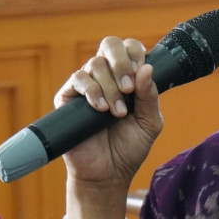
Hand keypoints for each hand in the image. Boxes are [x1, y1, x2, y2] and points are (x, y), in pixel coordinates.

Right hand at [54, 37, 164, 187]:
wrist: (108, 173)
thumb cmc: (129, 148)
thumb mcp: (149, 122)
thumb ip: (149, 96)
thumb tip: (147, 68)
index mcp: (128, 77)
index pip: (129, 48)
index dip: (134, 53)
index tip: (141, 71)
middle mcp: (106, 77)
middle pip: (109, 45)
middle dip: (121, 62)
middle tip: (129, 88)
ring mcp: (86, 86)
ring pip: (95, 64)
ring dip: (110, 87)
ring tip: (117, 113)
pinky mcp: (68, 98)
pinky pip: (78, 80)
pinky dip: (92, 91)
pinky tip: (101, 109)